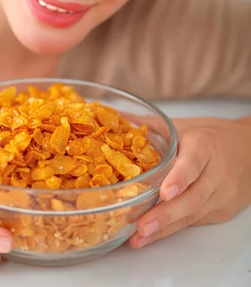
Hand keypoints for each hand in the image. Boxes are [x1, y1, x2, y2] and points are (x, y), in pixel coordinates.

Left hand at [129, 116, 250, 248]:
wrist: (249, 150)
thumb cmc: (210, 136)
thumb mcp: (184, 125)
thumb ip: (151, 125)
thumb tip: (118, 117)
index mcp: (205, 146)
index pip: (193, 164)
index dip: (179, 179)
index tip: (164, 192)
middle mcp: (216, 173)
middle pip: (193, 198)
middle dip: (166, 214)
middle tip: (141, 226)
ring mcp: (222, 196)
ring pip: (193, 214)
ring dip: (165, 228)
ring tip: (139, 238)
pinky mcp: (222, 211)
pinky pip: (195, 221)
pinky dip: (172, 229)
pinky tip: (151, 236)